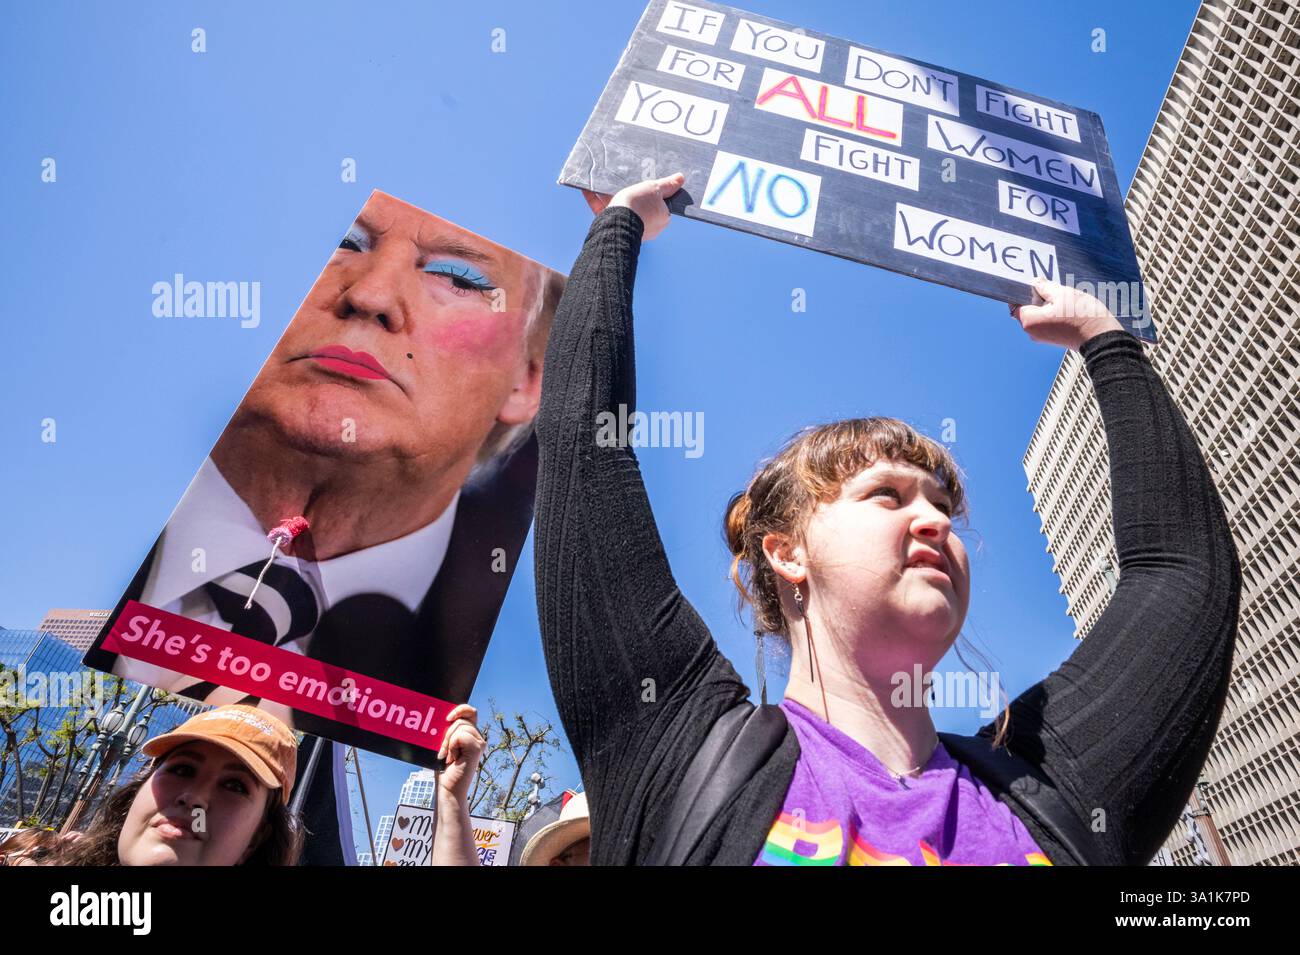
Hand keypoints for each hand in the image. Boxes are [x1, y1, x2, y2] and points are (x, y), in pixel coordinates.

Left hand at [437, 704, 484, 802]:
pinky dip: (451, 746)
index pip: (470, 712)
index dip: (461, 709)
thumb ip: (447, 730)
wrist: (447, 788)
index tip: (447, 718)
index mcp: (470, 734)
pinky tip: (453, 759)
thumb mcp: (443, 744)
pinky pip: (460, 735)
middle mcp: (477, 737)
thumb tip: (440, 716)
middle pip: (462, 719)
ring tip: (448, 757)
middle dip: (447, 733)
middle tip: (443, 751)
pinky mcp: (477, 748)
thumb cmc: (443, 768)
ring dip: (448, 741)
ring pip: (460, 726)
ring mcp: (479, 742)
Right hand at [582, 172, 685, 239]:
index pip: (660, 203)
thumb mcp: (654, 189)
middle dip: (632, 192)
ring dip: (610, 193)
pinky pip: (602, 210)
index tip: (647, 182)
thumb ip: (667, 185)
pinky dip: (594, 199)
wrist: (617, 223)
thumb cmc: (639, 206)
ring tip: (605, 179)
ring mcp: (627, 226)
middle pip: (638, 204)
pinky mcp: (610, 226)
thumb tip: (681, 179)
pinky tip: (587, 187)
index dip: (654, 192)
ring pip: (618, 206)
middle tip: (627, 178)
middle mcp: (645, 225)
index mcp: (660, 219)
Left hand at [1010, 279, 1124, 350]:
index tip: (1033, 283)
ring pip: (1039, 314)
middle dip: (1037, 297)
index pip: (1015, 302)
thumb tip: (1035, 283)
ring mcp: (1042, 336)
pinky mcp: (1052, 338)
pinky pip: (1047, 321)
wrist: (1101, 338)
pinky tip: (1067, 308)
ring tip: (1063, 299)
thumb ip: (1045, 287)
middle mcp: (1031, 332)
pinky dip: (1054, 312)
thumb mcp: (1062, 293)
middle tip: (1053, 289)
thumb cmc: (1082, 316)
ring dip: (1048, 304)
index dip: (1023, 291)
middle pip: (1027, 308)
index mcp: (1029, 321)